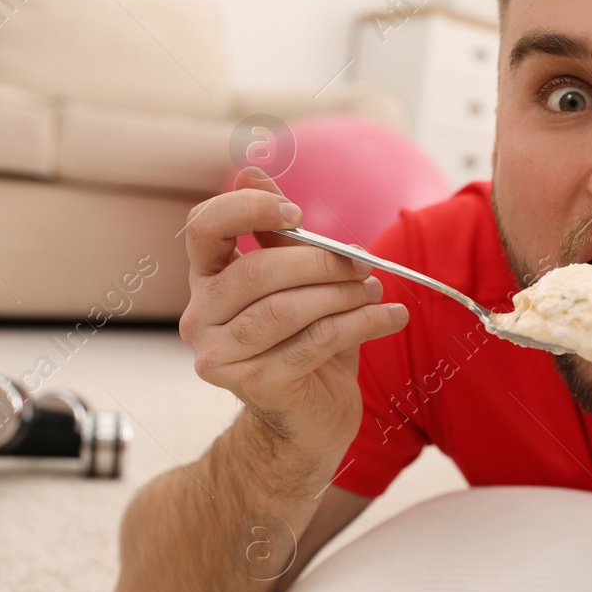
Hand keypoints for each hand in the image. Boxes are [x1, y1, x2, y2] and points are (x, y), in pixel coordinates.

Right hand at [178, 168, 407, 461]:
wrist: (308, 422)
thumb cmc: (304, 343)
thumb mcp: (294, 282)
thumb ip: (276, 234)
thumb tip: (249, 169)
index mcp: (206, 281)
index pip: (203, 226)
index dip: (247, 209)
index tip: (298, 216)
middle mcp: (200, 319)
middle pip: (255, 271)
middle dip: (317, 261)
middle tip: (362, 262)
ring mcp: (221, 356)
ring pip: (285, 309)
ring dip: (341, 294)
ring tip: (375, 289)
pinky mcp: (256, 386)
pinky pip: (314, 342)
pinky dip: (361, 323)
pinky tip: (391, 315)